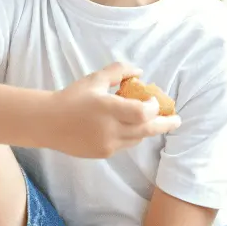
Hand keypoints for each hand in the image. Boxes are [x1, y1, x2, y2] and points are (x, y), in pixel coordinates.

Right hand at [47, 63, 180, 158]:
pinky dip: (132, 135)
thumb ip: (118, 72)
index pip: (142, 113)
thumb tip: (139, 71)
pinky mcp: (103, 154)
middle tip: (178, 120)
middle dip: (165, 124)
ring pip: (137, 139)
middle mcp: (110, 130)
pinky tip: (129, 126)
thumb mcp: (94, 79)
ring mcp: (108, 145)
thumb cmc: (72, 97)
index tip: (155, 99)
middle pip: (147, 130)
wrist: (49, 122)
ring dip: (146, 129)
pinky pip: (125, 145)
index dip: (154, 107)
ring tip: (152, 120)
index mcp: (108, 108)